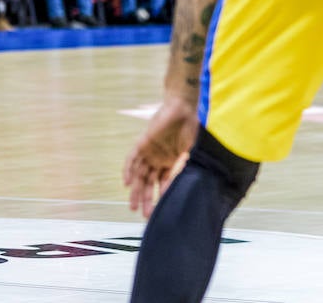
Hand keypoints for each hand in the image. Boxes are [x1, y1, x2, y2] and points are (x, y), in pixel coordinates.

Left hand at [123, 95, 199, 217]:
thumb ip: (190, 169)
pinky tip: (127, 183)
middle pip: (149, 183)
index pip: (163, 184)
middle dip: (147, 199)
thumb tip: (194, 191)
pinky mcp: (143, 142)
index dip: (161, 198)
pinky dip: (129, 170)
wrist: (186, 108)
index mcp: (171, 162)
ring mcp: (150, 151)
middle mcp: (159, 159)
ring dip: (136, 190)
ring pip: (139, 174)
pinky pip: (132, 158)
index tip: (160, 213)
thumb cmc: (194, 129)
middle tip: (145, 215)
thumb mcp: (194, 154)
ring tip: (133, 206)